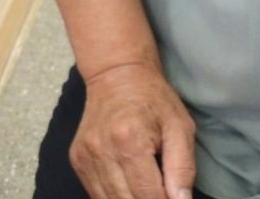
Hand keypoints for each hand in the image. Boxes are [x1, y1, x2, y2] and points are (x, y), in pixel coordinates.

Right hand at [71, 62, 195, 198]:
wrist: (117, 74)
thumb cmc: (153, 98)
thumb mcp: (180, 126)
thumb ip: (182, 167)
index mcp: (129, 140)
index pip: (148, 196)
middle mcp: (102, 151)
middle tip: (163, 194)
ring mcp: (85, 157)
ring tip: (147, 189)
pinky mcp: (77, 160)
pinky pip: (96, 194)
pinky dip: (115, 197)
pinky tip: (129, 186)